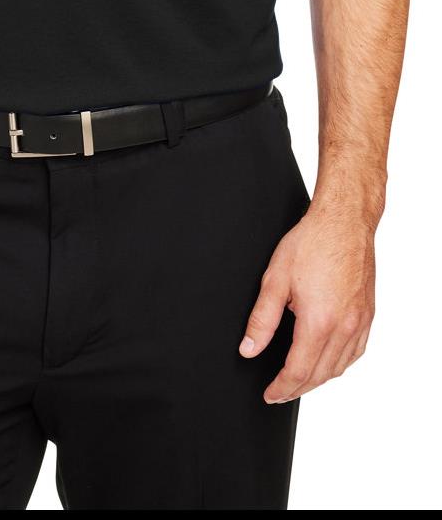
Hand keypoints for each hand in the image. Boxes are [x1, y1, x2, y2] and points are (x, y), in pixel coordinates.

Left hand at [238, 202, 375, 402]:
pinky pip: (355, 352)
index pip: (298, 371)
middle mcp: (344, 326)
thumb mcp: (275, 279)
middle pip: (320, 375)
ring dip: (318, 379)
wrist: (344, 221)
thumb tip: (249, 349)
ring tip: (299, 381)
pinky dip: (339, 364)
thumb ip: (261, 320)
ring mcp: (359, 322)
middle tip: (280, 392)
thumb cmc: (312, 242)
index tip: (270, 394)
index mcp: (319, 321)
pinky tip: (328, 362)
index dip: (282, 388)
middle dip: (297, 388)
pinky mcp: (368, 314)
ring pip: (339, 368)